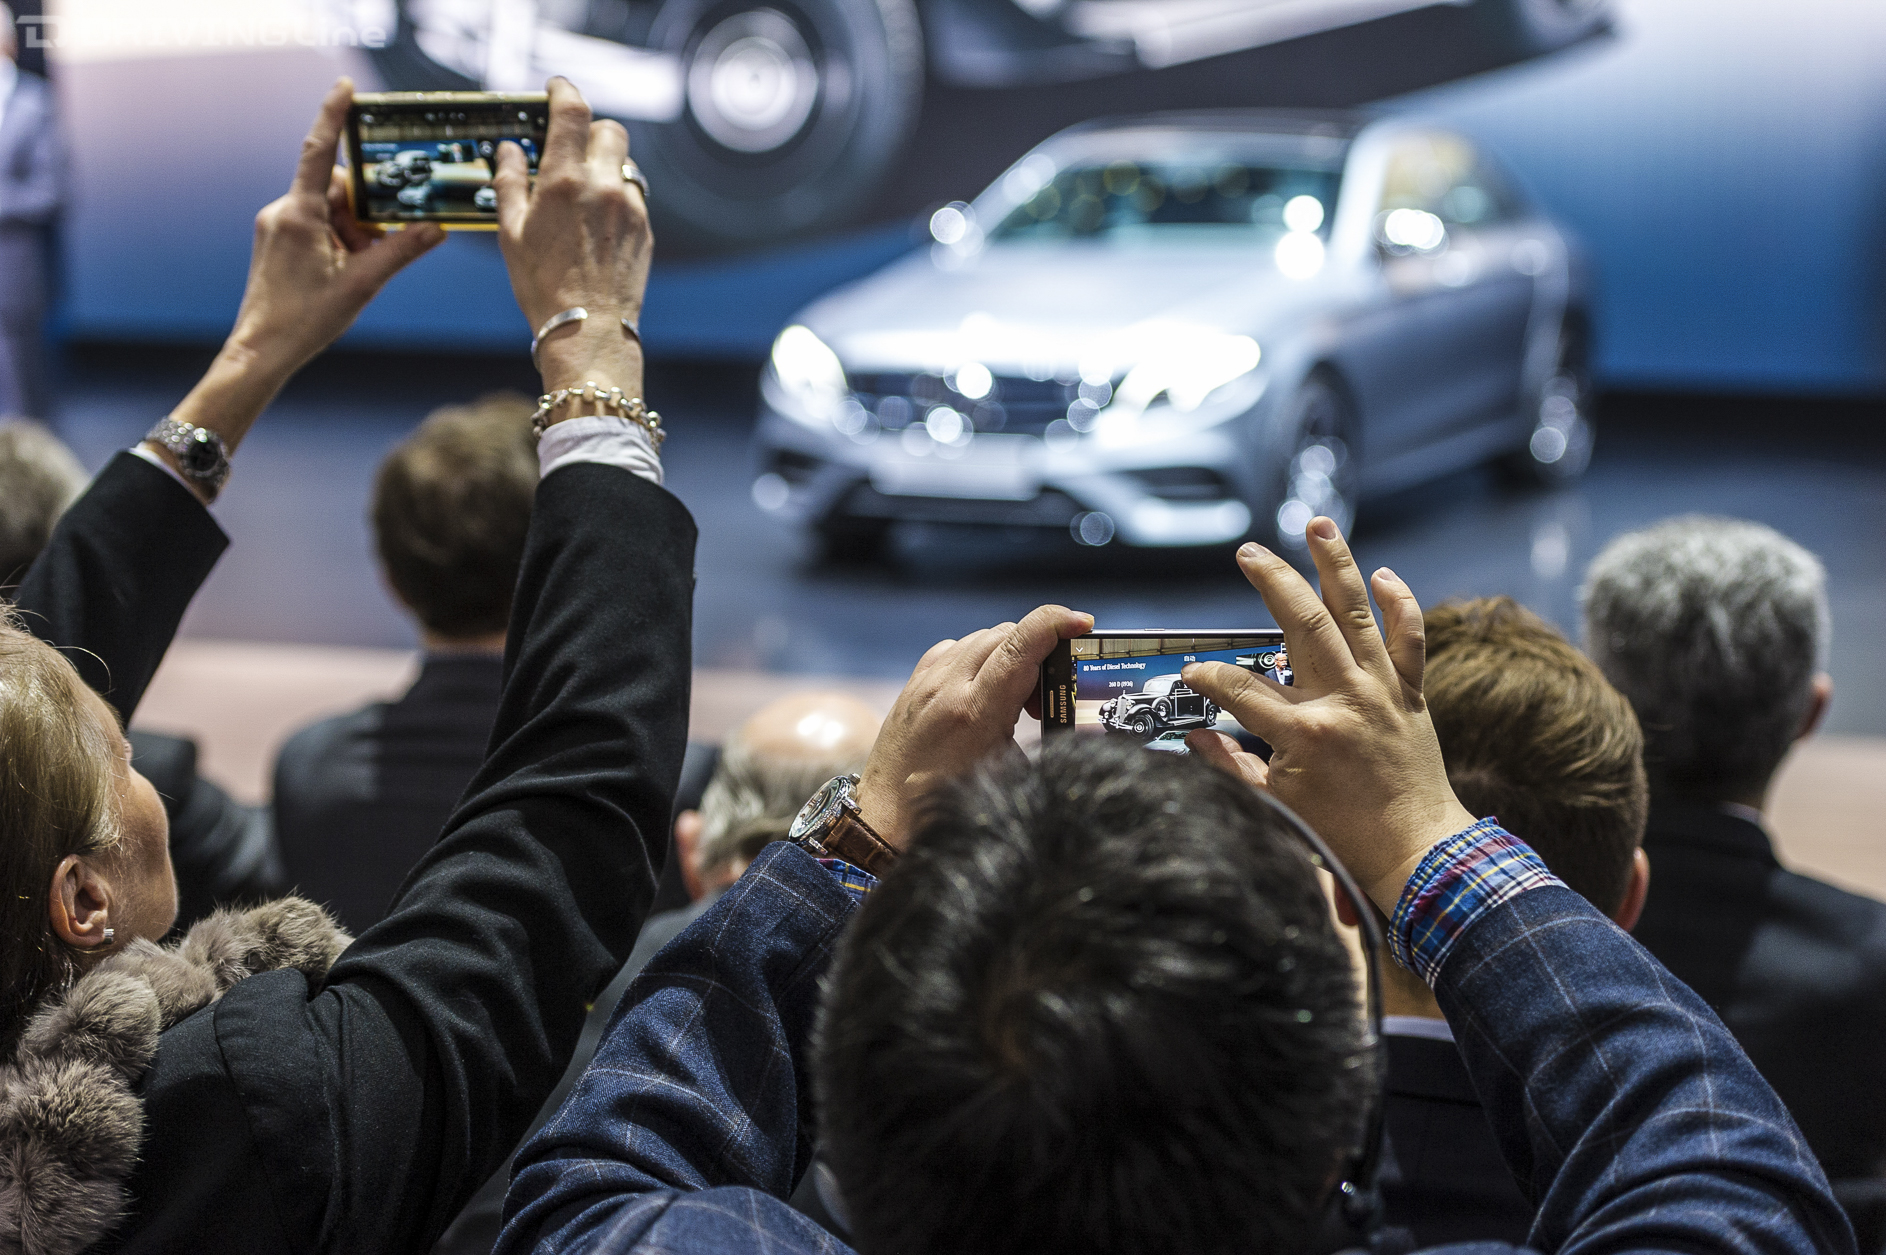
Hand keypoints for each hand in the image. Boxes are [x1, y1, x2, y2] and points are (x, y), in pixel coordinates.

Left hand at [223, 77, 445, 390]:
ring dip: (353, 230)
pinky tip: (348, 269)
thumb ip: (400, 251)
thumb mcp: (362, 284)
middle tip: (382, 241)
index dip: (333, 115)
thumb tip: (436, 228)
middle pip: (335, 188)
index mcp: (300, 215)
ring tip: (361, 267)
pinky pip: (317, 225)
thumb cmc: (304, 319)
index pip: (319, 152)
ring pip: (328, 209)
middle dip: (365, 209)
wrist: (262, 350)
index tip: (347, 87)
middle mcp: (283, 212)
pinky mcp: (278, 240)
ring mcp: (278, 226)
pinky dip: (340, 240)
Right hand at [494, 78, 650, 400]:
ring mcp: (630, 207)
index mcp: (564, 180)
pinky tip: (595, 223)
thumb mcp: (510, 232)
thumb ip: (509, 181)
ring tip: (580, 192)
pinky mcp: (644, 229)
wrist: (588, 330)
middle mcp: (603, 186)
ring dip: (604, 165)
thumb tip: (509, 149)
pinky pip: (632, 196)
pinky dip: (615, 196)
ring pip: (624, 163)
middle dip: (589, 130)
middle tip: (569, 147)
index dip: (564, 89)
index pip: (573, 109)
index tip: (555, 88)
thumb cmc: (542, 286)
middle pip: (609, 129)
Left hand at [856, 605, 1092, 848]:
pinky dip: (981, 657)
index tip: (1081, 623)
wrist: (884, 816)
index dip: (1055, 624)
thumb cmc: (946, 805)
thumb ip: (1038, 744)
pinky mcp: (914, 681)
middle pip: (1007, 635)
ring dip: (1011, 653)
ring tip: (1017, 698)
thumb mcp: (1005, 777)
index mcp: (973, 712)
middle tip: (1048, 693)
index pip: (1020, 646)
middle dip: (1039, 650)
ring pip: (983, 637)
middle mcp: (946, 686)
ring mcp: (926, 680)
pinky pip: (957, 648)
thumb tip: (1075, 723)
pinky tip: (985, 687)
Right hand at [1179, 518, 1476, 914]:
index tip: (1188, 672)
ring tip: (1317, 525)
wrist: (1417, 852)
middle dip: (1272, 581)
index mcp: (1304, 732)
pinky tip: (1382, 575)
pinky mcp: (1411, 694)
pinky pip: (1410, 639)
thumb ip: (1228, 767)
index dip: (1207, 676)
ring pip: (1356, 614)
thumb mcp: (1274, 806)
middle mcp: (1344, 700)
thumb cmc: (1342, 836)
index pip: (1240, 687)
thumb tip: (1192, 737)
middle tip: (1248, 553)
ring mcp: (1382, 692)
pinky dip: (1400, 604)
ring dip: (1336, 565)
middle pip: (1303, 623)